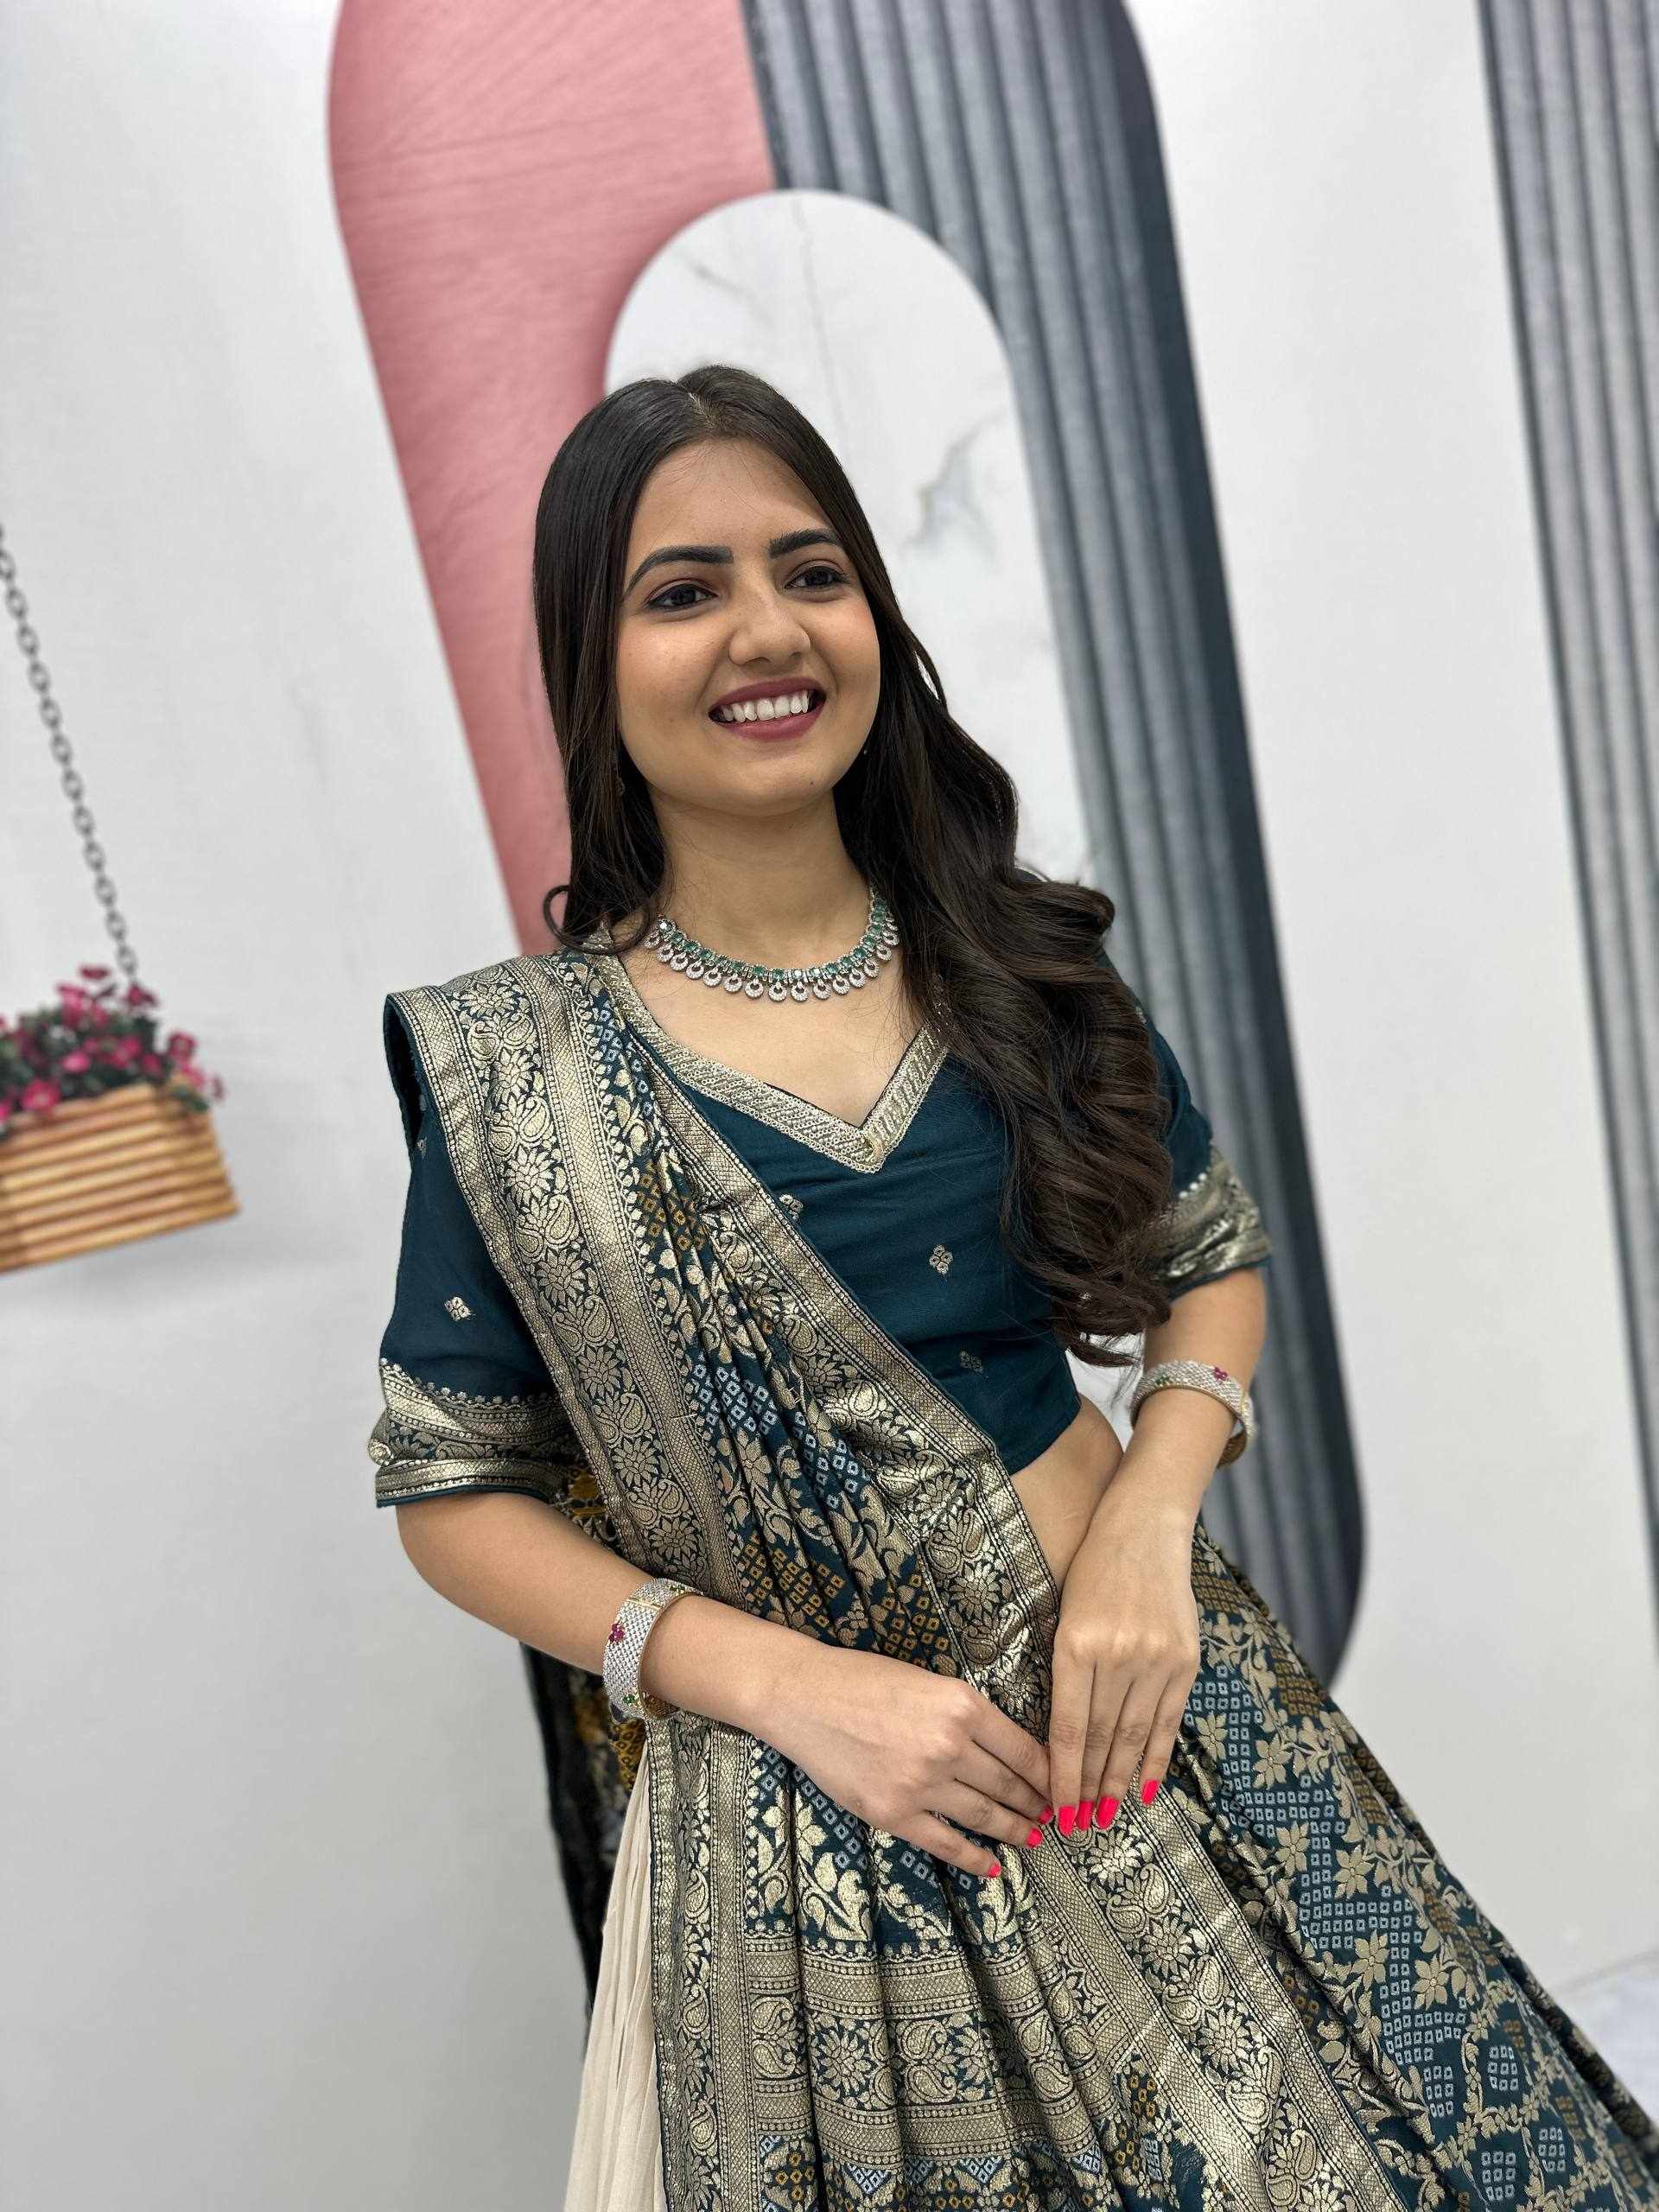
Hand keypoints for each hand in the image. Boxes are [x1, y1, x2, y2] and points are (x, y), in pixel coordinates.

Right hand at [765, 1642, 1052, 1879]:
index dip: (1048, 1775)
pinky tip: (993, 1866)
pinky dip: (975, 1858)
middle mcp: (949, 1746)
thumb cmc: (864, 1680)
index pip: (1023, 1750)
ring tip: (1033, 1837)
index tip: (1061, 1786)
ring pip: (985, 1815)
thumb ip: (967, 1715)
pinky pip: (946, 1842)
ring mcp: (922, 1783)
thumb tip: (1006, 1750)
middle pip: (1008, 1785)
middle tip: (1053, 1815)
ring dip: (1015, 1830)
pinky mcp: (894, 1813)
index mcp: (962, 1706)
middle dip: (1036, 1804)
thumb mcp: (929, 1682)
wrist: (804, 1697)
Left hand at [1046, 1491, 1200, 1833]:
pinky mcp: (1185, 1660)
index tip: (1058, 1810)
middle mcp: (1118, 1655)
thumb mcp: (1063, 1614)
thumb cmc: (1092, 1570)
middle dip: (1089, 1788)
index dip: (1064, 1776)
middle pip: (1103, 1739)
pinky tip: (1146, 1788)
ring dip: (1120, 1781)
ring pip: (1136, 1735)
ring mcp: (1156, 1658)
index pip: (1070, 1728)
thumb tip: (1062, 1739)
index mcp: (1077, 1645)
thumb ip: (1065, 1671)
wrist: (1145, 1528)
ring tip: (1106, 1815)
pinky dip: (1157, 1757)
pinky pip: (1169, 1720)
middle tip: (1079, 1826)